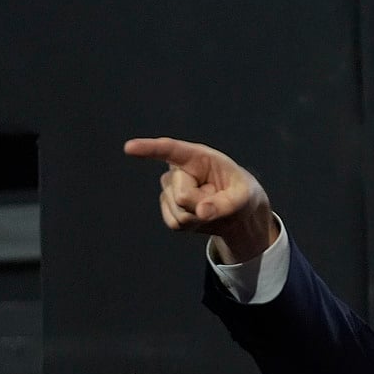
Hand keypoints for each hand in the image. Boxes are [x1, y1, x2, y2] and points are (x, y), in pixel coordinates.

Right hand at [123, 137, 278, 263]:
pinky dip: (192, 226)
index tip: (130, 148)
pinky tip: (200, 216)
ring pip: (178, 212)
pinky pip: (175, 223)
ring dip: (199, 217)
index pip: (171, 150)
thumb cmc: (241, 195)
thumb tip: (201, 212)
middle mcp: (178, 170)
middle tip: (217, 200)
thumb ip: (225, 204)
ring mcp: (170, 189)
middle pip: (182, 195)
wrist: (236, 212)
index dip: (149, 148)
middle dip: (201, 205)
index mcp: (198, 157)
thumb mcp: (243, 198)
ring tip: (210, 207)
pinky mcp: (167, 208)